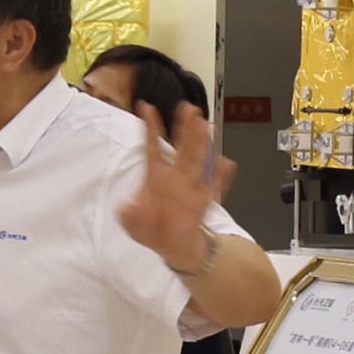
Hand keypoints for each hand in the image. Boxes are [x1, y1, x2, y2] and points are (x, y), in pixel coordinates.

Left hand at [121, 102, 235, 272]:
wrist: (172, 246)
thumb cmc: (151, 228)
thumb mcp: (131, 222)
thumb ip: (128, 214)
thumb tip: (129, 207)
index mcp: (155, 175)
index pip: (152, 146)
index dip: (149, 127)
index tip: (145, 107)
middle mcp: (175, 176)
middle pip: (180, 147)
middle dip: (184, 128)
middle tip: (187, 108)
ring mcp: (190, 186)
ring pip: (197, 160)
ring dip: (201, 142)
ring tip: (204, 124)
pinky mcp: (203, 200)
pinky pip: (213, 185)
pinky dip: (219, 175)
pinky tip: (225, 163)